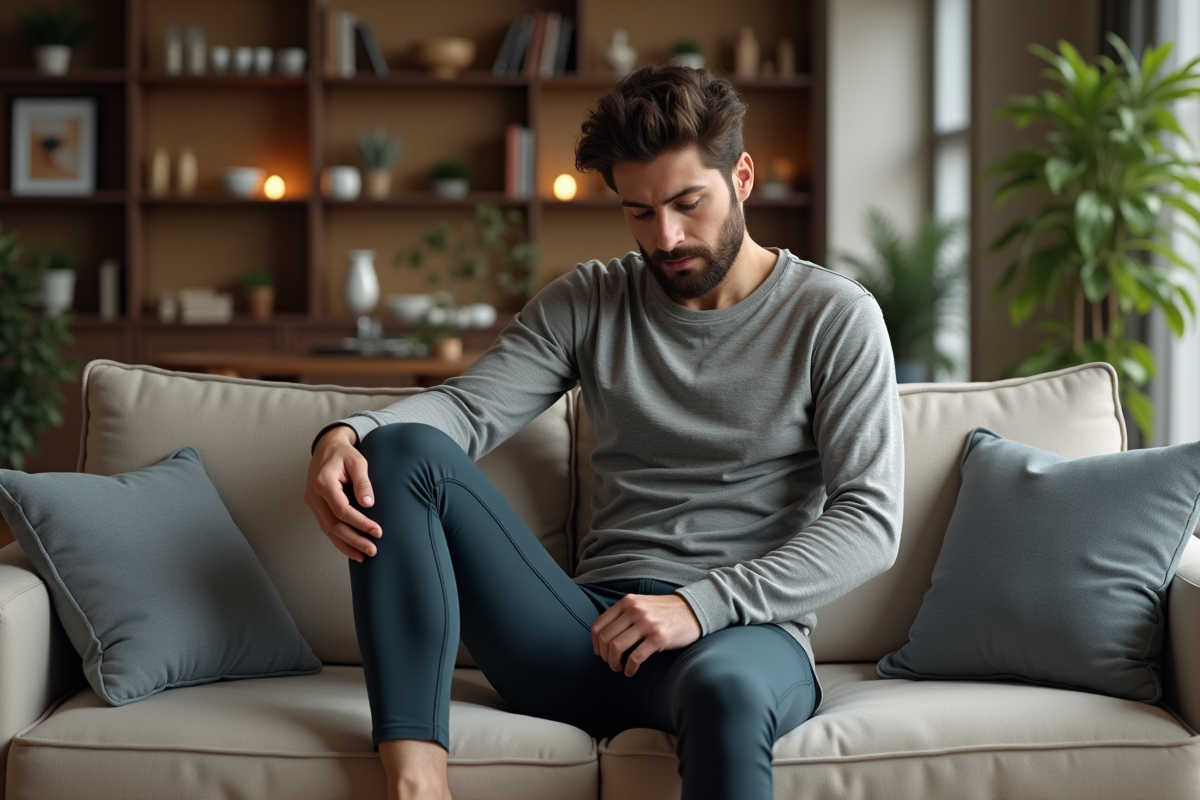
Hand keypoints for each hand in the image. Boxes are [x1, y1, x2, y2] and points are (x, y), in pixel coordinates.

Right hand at [303, 425, 380, 562]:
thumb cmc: (343, 454)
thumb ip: (363, 481)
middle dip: (354, 540)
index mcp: (323, 483)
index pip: (342, 511)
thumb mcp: (357, 461)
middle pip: (333, 525)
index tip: (377, 531)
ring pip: (328, 530)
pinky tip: (351, 548)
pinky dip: (339, 540)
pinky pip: (326, 527)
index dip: (360, 523)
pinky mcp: (317, 507)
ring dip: (346, 545)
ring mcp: (313, 503)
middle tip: (372, 550)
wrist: (327, 448)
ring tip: (363, 556)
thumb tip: (369, 503)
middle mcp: (314, 496)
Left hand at [591, 594, 701, 676]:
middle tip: (611, 663)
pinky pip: (635, 657)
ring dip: (614, 663)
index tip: (600, 653)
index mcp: (627, 602)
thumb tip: (604, 637)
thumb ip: (624, 614)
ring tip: (619, 668)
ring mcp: (646, 623)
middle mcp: (634, 610)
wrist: (692, 610)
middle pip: (605, 638)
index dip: (595, 644)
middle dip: (604, 656)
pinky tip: (630, 672)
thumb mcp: (641, 604)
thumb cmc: (664, 612)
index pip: (598, 625)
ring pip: (616, 647)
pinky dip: (629, 668)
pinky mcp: (658, 637)